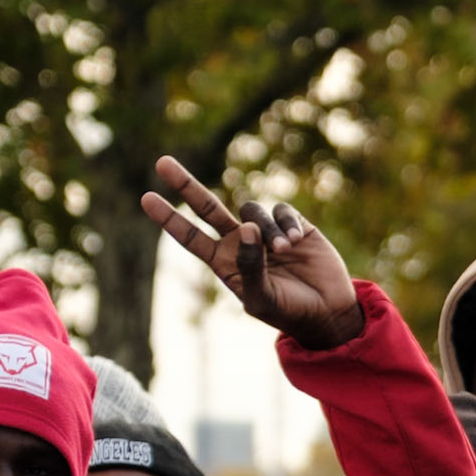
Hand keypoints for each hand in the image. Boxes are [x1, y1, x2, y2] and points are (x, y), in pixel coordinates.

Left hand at [141, 157, 363, 348]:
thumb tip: (245, 227)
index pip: (191, 237)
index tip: (146, 198)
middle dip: (185, 186)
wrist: (329, 312)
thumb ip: (249, 266)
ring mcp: (265, 232)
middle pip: (207, 208)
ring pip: (251, 210)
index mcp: (225, 263)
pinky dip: (286, 223)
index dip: (169, 219)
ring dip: (266, 228)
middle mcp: (241, 243)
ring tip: (284, 250)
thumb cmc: (290, 312)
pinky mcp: (293, 224)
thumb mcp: (262, 298)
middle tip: (161, 163)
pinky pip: (281, 210)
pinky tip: (297, 242)